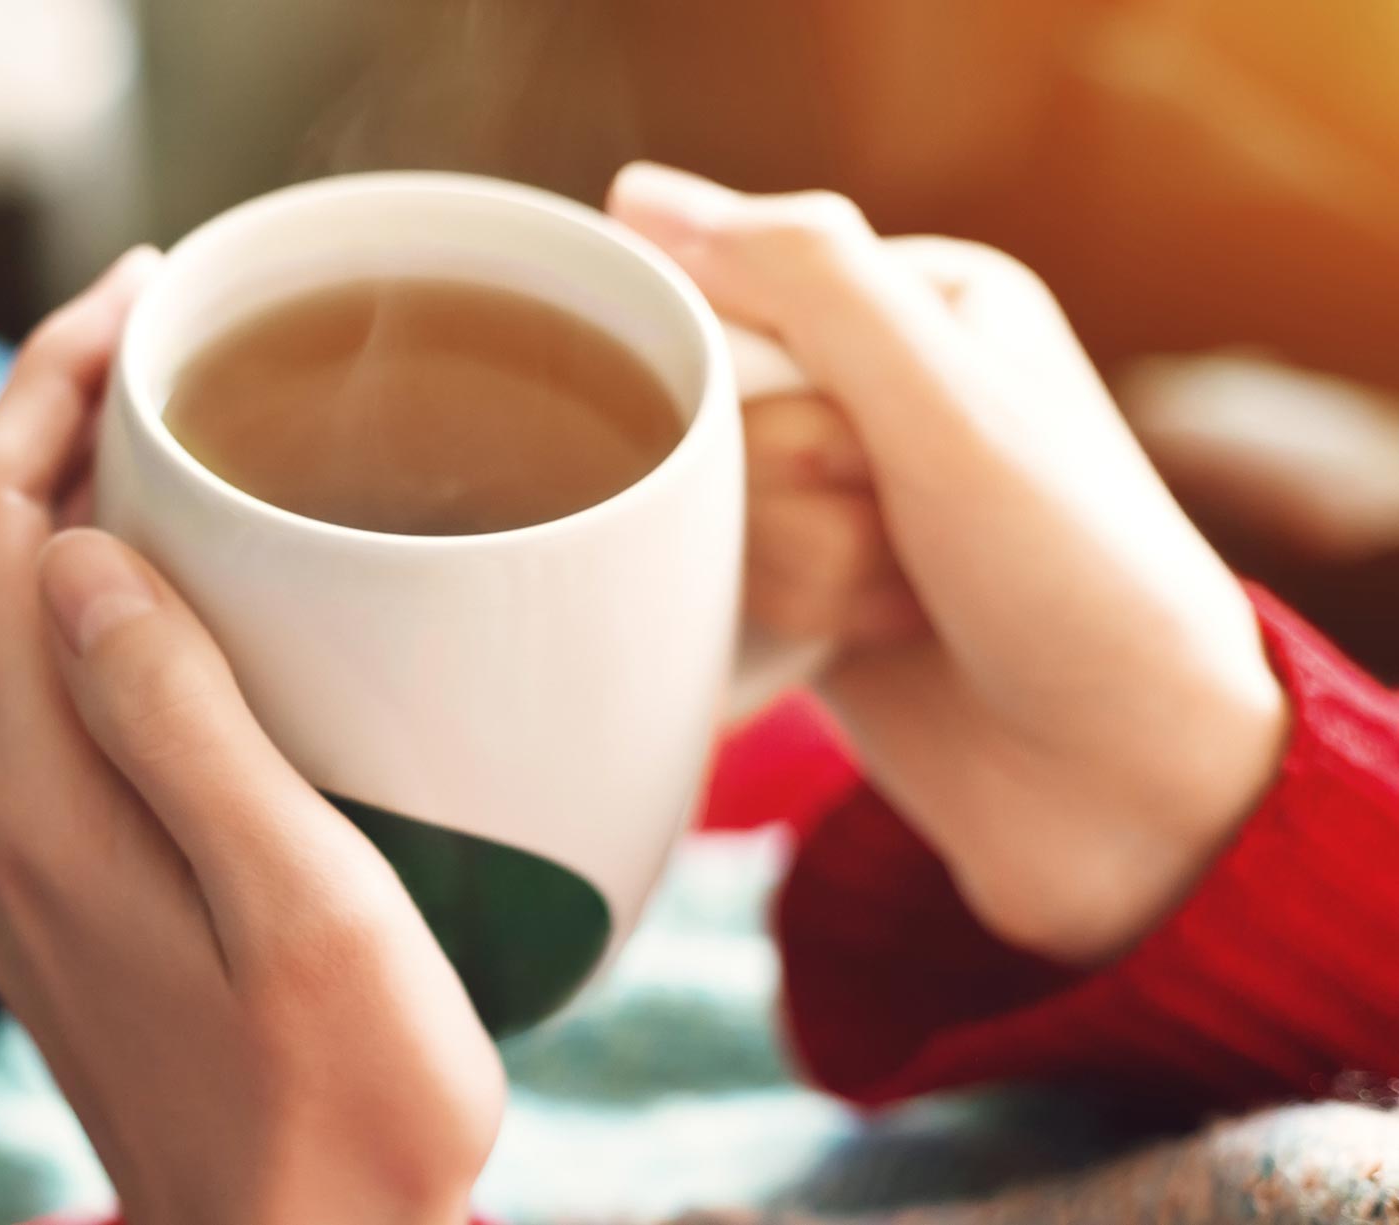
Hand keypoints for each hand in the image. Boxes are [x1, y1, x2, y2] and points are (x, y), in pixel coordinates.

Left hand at [0, 250, 503, 1224]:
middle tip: (183, 330)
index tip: (150, 295)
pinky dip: (91, 589)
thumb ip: (188, 731)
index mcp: (32, 801)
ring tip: (188, 417)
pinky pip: (33, 684)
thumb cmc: (345, 1113)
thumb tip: (87, 551)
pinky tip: (187, 576)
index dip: (45, 383)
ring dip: (70, 494)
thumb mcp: (310, 917)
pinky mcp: (37, 882)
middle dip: (54, 411)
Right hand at [609, 164, 1289, 965]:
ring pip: (706, 504)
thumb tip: (639, 199)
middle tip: (905, 536)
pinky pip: (710, 579)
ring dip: (799, 570)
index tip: (857, 447)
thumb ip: (807, 283)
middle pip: (713, 412)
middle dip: (791, 496)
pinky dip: (778, 617)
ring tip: (907, 603)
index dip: (758, 389)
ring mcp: (837, 493)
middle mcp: (876, 385)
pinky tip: (865, 642)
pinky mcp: (805, 586)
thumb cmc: (1076, 583)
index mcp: (919, 303)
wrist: (1124, 787)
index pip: (727, 296)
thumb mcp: (950, 406)